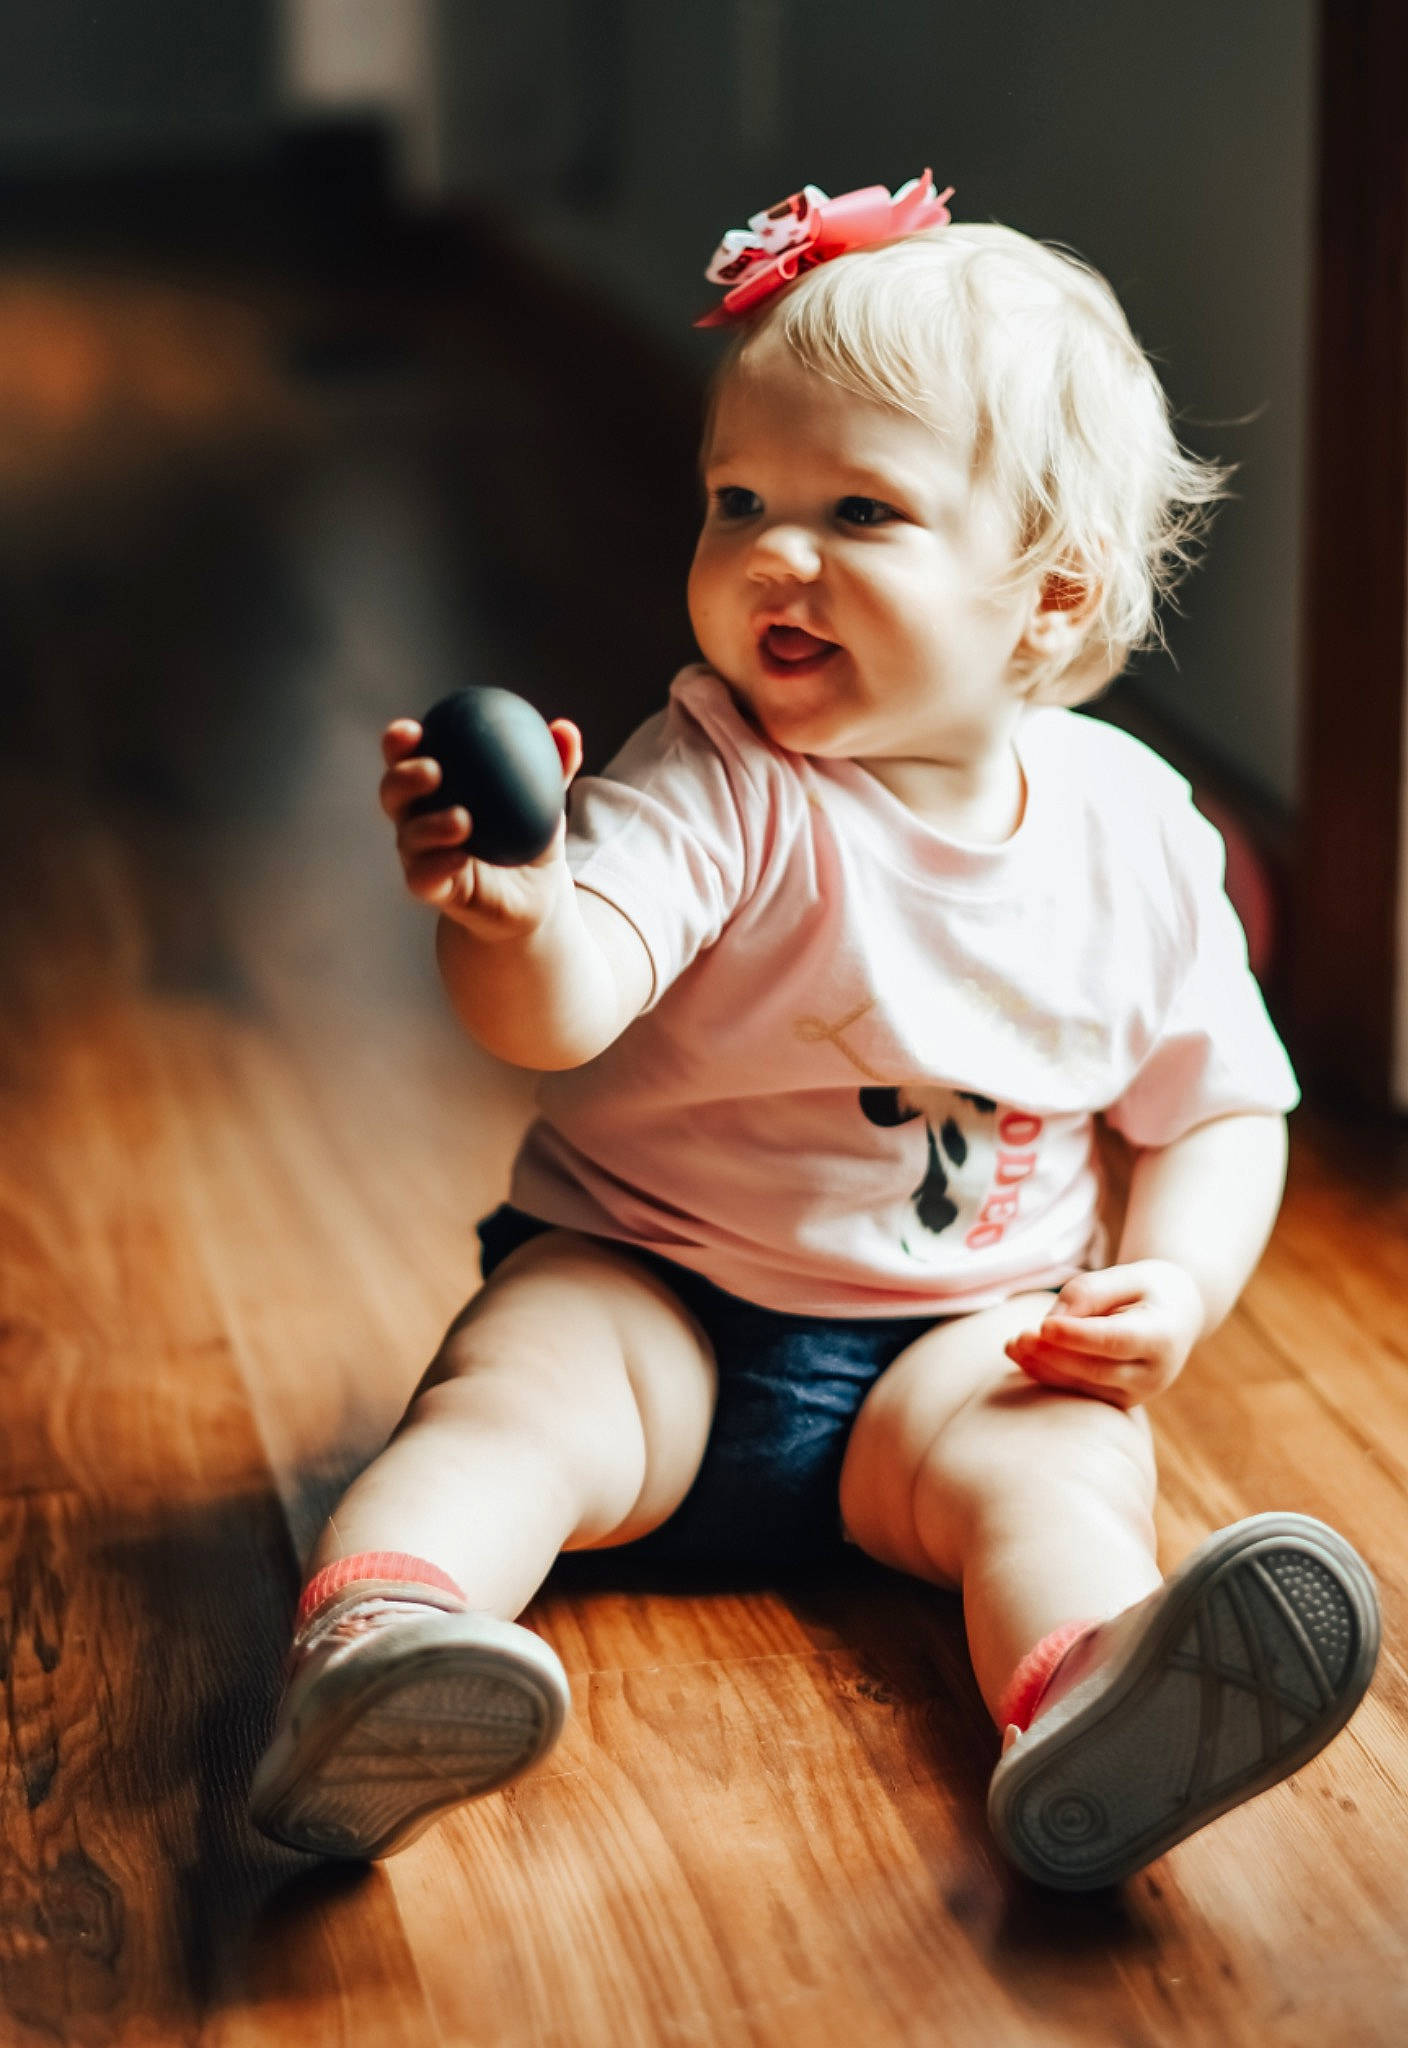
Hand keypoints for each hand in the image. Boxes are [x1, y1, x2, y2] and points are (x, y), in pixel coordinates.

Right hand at [378, 715, 582, 940]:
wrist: (532, 892)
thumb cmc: (528, 833)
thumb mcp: (546, 796)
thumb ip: (554, 764)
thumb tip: (566, 730)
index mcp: (434, 786)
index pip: (405, 756)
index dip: (399, 741)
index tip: (415, 729)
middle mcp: (417, 817)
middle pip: (392, 792)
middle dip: (403, 777)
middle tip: (434, 770)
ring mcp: (420, 854)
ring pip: (408, 836)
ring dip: (429, 825)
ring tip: (461, 819)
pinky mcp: (431, 888)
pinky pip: (423, 876)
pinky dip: (437, 865)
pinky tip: (460, 857)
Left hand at [1004, 1259, 1205, 1409]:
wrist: (1178, 1317)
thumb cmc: (1149, 1289)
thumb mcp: (1128, 1275)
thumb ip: (1089, 1293)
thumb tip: (1050, 1323)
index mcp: (1164, 1335)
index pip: (1117, 1341)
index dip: (1078, 1336)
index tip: (1044, 1327)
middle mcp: (1154, 1373)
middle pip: (1097, 1369)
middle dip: (1054, 1355)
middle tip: (1019, 1337)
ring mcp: (1138, 1393)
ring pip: (1084, 1386)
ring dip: (1045, 1368)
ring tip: (1012, 1345)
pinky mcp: (1119, 1401)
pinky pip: (1080, 1392)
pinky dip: (1049, 1376)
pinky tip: (1022, 1358)